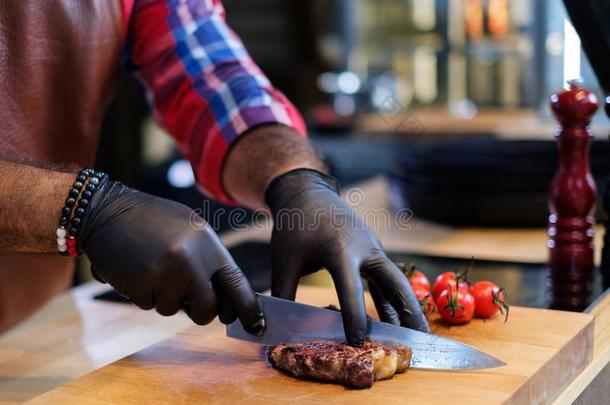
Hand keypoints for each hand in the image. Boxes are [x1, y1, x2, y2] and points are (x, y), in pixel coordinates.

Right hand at [79, 181, 263, 333]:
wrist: (106, 210)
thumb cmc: (152, 220)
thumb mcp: (190, 229)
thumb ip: (209, 260)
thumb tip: (228, 299)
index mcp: (208, 244)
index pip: (237, 283)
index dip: (247, 308)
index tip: (255, 324)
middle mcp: (191, 260)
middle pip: (209, 308)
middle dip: (200, 311)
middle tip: (188, 300)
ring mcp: (166, 274)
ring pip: (174, 309)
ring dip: (164, 297)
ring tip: (153, 268)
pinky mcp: (142, 285)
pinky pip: (149, 305)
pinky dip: (143, 294)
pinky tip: (136, 270)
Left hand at [266, 169, 429, 345]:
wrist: (308, 194)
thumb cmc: (295, 226)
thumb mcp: (284, 261)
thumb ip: (282, 294)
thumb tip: (275, 326)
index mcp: (340, 249)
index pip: (350, 288)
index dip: (354, 316)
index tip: (357, 340)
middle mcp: (364, 248)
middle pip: (393, 282)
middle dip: (407, 310)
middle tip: (420, 338)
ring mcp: (372, 249)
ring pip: (396, 281)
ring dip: (407, 306)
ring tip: (419, 335)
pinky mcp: (373, 252)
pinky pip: (386, 279)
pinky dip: (392, 299)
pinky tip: (395, 321)